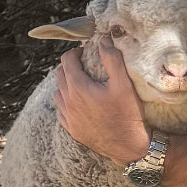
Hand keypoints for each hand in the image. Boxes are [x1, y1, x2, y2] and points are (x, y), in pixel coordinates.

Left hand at [54, 43, 150, 164]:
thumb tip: (103, 40)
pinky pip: (61, 111)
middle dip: (69, 66)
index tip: (85, 52)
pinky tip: (77, 102)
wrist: (128, 146)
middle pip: (59, 75)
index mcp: (78, 88)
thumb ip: (112, 59)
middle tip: (84, 64)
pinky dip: (66, 101)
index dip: (75, 52)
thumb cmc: (127, 113)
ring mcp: (68, 118)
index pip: (67, 61)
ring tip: (80, 81)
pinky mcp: (72, 129)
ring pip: (58, 93)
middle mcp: (68, 102)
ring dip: (66, 83)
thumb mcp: (123, 83)